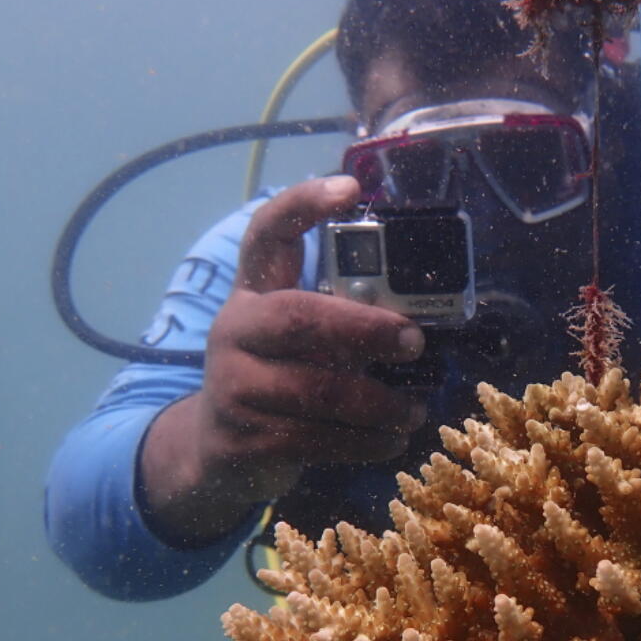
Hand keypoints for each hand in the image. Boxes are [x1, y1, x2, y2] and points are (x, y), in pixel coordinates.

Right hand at [141, 176, 427, 544]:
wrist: (217, 452)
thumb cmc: (279, 382)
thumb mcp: (296, 342)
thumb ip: (338, 321)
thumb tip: (422, 319)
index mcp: (254, 294)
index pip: (268, 234)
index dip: (304, 205)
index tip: (351, 188)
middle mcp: (234, 330)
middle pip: (299, 318)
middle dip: (366, 330)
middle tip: (415, 343)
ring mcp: (233, 385)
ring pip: (316, 391)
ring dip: (378, 403)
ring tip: (414, 411)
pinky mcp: (244, 437)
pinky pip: (316, 440)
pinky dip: (364, 442)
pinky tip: (391, 441)